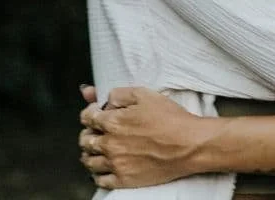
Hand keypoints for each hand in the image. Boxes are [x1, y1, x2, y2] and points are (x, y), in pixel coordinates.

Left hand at [79, 87, 216, 188]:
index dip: (90, 112)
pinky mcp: (124, 180)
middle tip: (95, 131)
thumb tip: (105, 98)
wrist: (189, 144)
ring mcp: (116, 164)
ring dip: (89, 153)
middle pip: (85, 140)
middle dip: (88, 133)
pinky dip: (97, 174)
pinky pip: (100, 180)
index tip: (96, 112)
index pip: (87, 117)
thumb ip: (120, 94)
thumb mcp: (146, 95)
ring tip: (97, 150)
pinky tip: (103, 168)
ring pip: (89, 161)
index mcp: (113, 122)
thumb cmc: (171, 119)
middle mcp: (109, 144)